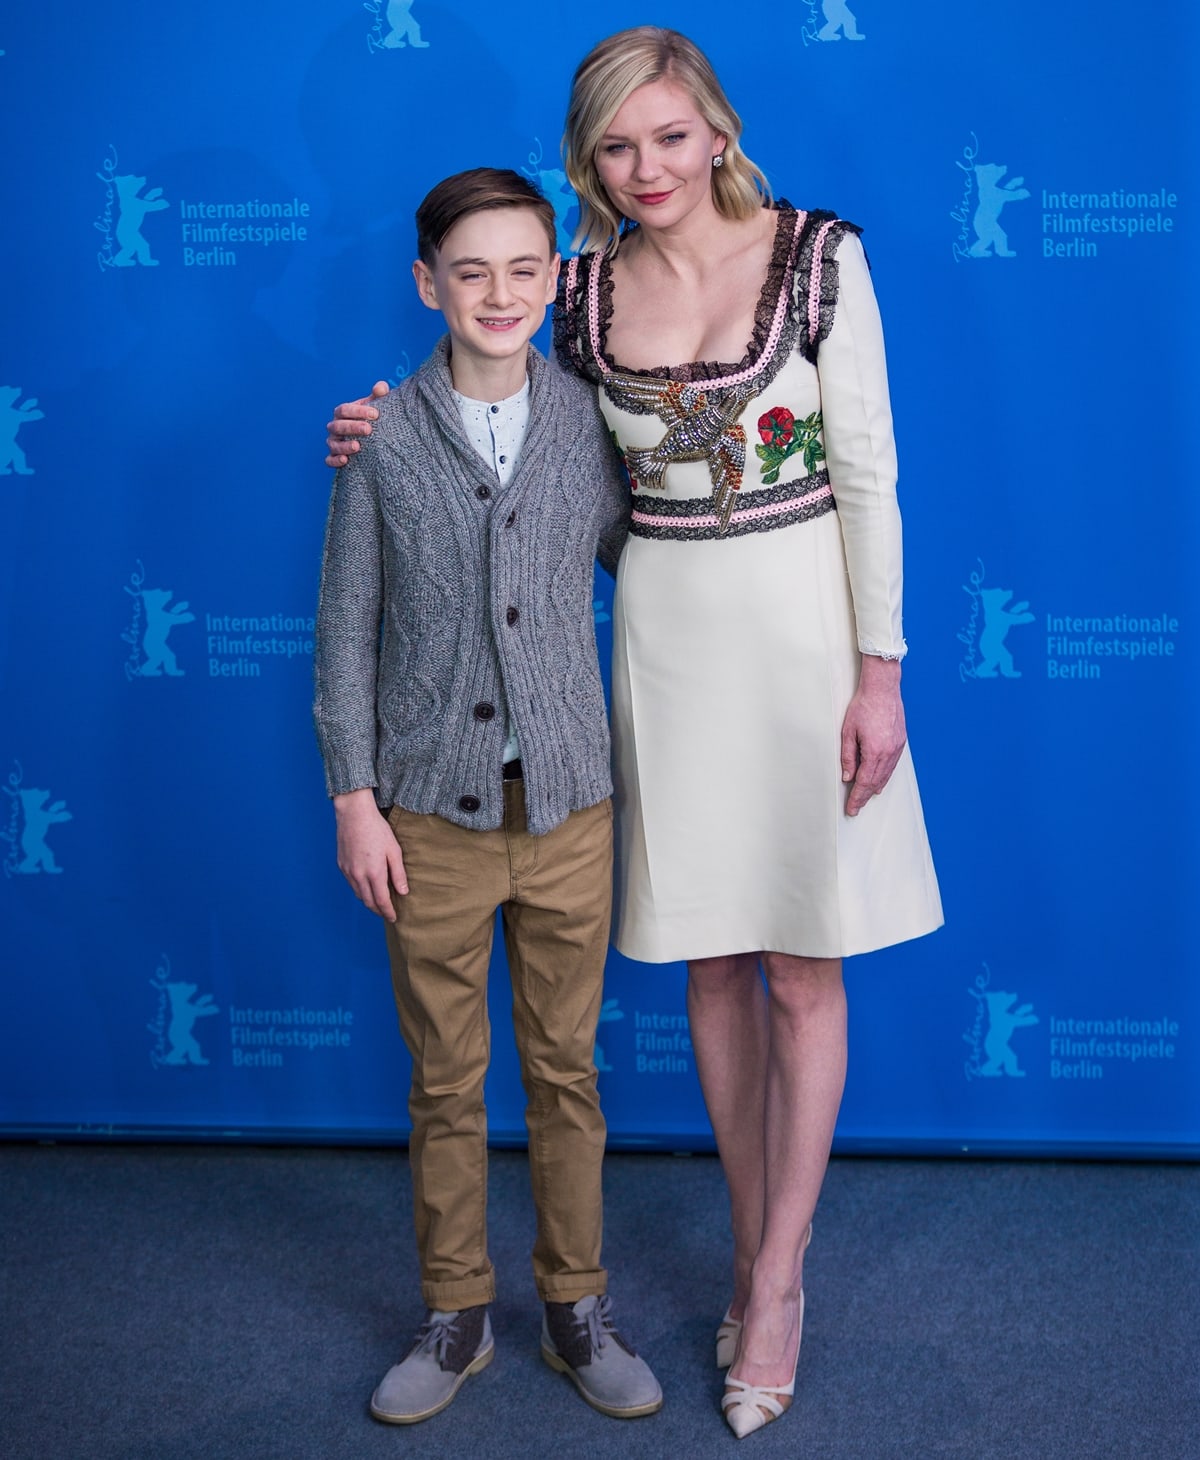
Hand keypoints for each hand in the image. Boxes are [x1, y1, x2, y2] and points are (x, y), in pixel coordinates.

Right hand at [325, 381, 388, 467]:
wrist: (372, 439)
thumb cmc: (371, 419)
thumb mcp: (375, 406)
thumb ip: (379, 394)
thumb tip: (381, 387)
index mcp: (343, 413)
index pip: (345, 410)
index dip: (358, 411)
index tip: (375, 414)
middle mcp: (335, 427)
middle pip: (338, 426)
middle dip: (353, 427)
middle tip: (368, 429)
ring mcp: (334, 443)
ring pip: (333, 444)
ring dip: (344, 445)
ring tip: (357, 446)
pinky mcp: (334, 458)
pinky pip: (329, 460)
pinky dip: (335, 460)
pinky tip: (345, 460)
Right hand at [333, 788, 407, 919]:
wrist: (354, 814)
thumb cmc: (377, 829)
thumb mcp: (394, 850)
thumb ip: (398, 873)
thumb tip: (403, 892)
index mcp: (373, 873)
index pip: (381, 901)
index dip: (388, 912)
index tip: (394, 918)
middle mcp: (358, 875)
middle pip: (368, 902)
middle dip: (378, 910)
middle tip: (387, 914)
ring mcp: (348, 871)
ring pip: (358, 894)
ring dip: (369, 901)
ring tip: (378, 903)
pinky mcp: (341, 865)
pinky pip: (351, 884)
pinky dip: (360, 890)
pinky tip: (367, 887)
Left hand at [840, 656, 905, 816]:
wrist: (883, 688)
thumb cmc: (863, 706)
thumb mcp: (848, 732)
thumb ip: (847, 757)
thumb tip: (847, 776)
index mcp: (874, 751)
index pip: (864, 782)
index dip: (857, 797)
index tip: (851, 809)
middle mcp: (888, 752)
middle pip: (876, 782)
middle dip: (864, 796)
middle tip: (856, 808)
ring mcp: (897, 747)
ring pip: (886, 775)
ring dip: (875, 788)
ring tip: (866, 797)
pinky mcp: (901, 742)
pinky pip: (893, 765)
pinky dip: (885, 776)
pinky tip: (880, 781)